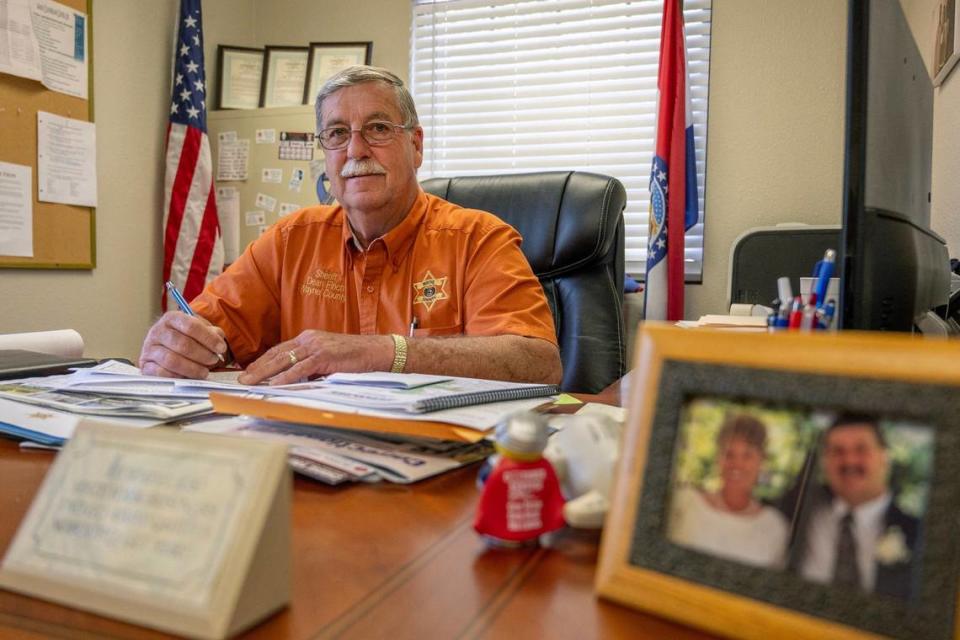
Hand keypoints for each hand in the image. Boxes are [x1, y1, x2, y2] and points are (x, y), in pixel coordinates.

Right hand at [139, 311, 227, 378]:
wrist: (166, 346)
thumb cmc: (187, 337)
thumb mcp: (201, 330)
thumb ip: (212, 333)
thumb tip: (218, 341)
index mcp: (171, 318)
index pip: (191, 326)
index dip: (209, 338)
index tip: (221, 348)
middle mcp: (157, 331)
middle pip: (183, 344)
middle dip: (203, 355)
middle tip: (214, 360)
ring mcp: (149, 348)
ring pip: (172, 360)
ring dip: (192, 368)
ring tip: (204, 371)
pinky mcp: (145, 365)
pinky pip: (161, 373)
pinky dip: (177, 377)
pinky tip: (188, 377)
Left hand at [239, 330, 392, 384]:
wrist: (376, 351)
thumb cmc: (355, 358)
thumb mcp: (328, 360)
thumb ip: (311, 366)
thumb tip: (295, 380)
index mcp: (308, 339)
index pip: (279, 350)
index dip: (262, 361)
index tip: (248, 371)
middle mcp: (309, 339)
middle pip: (276, 354)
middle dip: (256, 367)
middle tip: (241, 379)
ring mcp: (316, 346)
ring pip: (284, 360)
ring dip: (264, 372)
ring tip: (250, 382)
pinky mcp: (325, 356)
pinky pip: (301, 368)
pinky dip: (286, 377)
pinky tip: (275, 384)